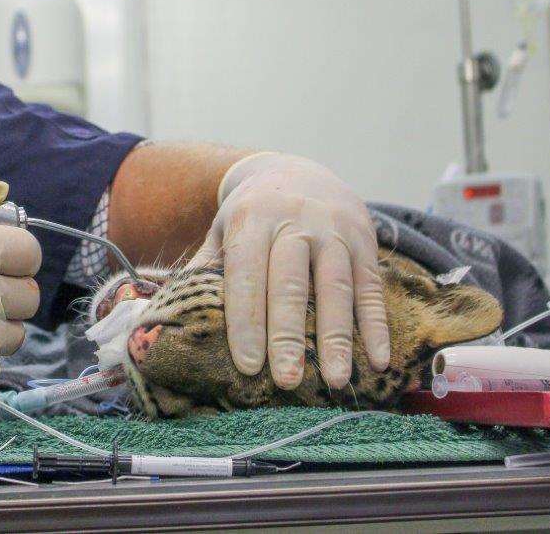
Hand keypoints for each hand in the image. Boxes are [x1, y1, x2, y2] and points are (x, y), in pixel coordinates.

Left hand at [189, 153, 388, 389]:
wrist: (296, 168)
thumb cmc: (251, 214)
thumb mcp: (223, 229)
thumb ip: (206, 268)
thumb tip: (171, 316)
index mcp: (251, 219)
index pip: (246, 274)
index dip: (246, 320)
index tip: (248, 365)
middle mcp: (295, 221)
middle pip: (291, 283)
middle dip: (289, 334)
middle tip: (287, 381)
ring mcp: (334, 230)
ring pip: (337, 287)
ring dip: (338, 337)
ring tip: (337, 380)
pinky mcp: (364, 240)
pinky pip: (371, 286)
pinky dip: (376, 325)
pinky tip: (378, 359)